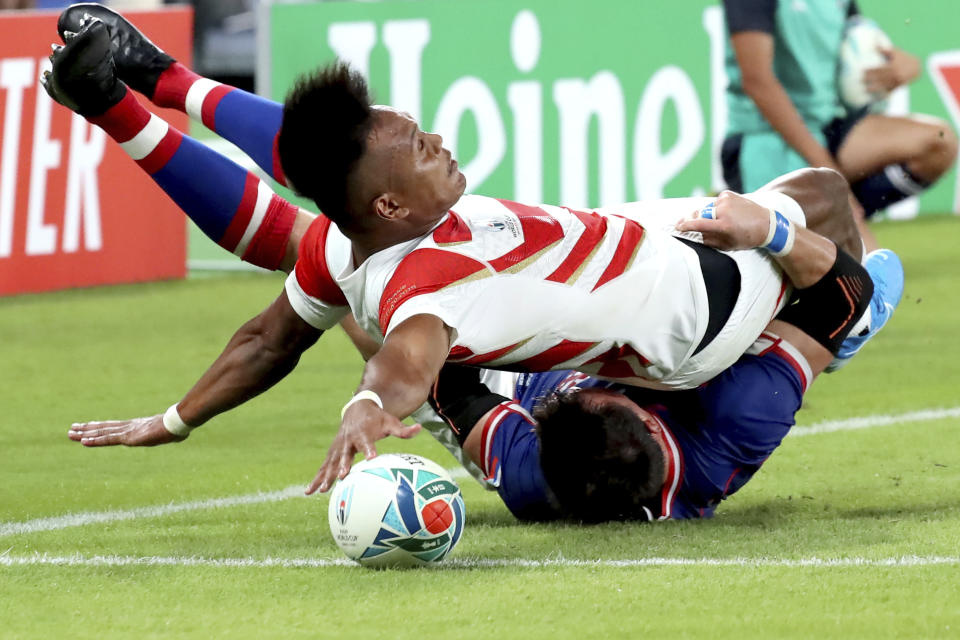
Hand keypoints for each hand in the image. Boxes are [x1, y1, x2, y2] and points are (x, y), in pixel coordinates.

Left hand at [68, 415, 185, 446]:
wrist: (178, 423)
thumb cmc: (178, 427)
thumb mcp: (171, 432)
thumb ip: (170, 434)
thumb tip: (181, 434)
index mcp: (136, 427)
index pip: (113, 427)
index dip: (99, 427)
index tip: (87, 427)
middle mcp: (128, 427)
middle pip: (104, 428)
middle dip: (87, 429)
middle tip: (71, 429)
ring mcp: (127, 432)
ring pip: (102, 432)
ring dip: (85, 434)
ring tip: (70, 434)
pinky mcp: (128, 437)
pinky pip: (108, 440)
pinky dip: (95, 440)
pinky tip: (83, 442)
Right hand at [306, 400, 420, 494]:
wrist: (357, 408)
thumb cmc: (377, 419)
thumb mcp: (391, 422)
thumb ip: (404, 430)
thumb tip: (420, 428)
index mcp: (364, 434)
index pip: (367, 443)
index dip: (369, 449)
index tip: (372, 458)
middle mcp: (349, 440)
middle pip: (345, 454)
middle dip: (342, 465)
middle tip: (341, 476)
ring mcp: (338, 446)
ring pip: (330, 462)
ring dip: (325, 476)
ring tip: (320, 490)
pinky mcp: (332, 452)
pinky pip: (323, 466)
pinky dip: (317, 478)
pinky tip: (309, 492)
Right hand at [675, 191, 771, 250]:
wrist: (766, 223)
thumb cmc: (747, 238)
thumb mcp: (727, 245)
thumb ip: (709, 239)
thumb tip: (694, 234)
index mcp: (724, 225)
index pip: (699, 224)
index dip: (685, 226)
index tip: (678, 227)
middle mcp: (724, 210)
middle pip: (699, 214)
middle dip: (694, 219)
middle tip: (689, 224)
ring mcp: (726, 200)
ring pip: (706, 208)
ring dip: (707, 214)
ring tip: (718, 220)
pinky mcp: (728, 194)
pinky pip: (715, 202)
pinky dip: (716, 207)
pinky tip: (726, 213)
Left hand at [864, 48, 919, 93]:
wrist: (917, 67)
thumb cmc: (904, 58)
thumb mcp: (896, 52)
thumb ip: (885, 50)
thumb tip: (874, 44)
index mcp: (893, 66)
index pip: (879, 69)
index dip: (870, 71)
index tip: (862, 71)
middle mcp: (895, 74)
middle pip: (880, 77)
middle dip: (870, 79)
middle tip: (861, 80)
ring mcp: (897, 81)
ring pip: (884, 85)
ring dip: (874, 88)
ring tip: (866, 88)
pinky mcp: (898, 86)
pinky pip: (889, 90)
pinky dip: (882, 92)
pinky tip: (875, 94)